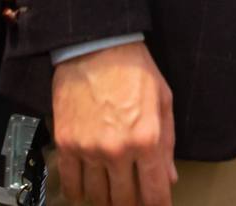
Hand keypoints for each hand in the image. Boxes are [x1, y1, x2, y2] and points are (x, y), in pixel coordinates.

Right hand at [50, 42, 176, 205]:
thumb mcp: (163, 101)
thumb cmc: (133, 69)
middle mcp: (118, 150)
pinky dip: (77, 193)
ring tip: (111, 192)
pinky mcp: (66, 144)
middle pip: (125, 201)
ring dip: (106, 200)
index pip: (155, 193)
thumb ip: (167, 143)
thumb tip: (168, 177)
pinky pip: (70, 182)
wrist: (96, 46)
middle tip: (134, 198)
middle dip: (132, 204)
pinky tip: (85, 191)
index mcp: (147, 140)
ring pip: (98, 197)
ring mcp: (89, 149)